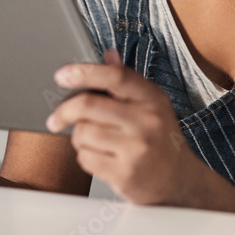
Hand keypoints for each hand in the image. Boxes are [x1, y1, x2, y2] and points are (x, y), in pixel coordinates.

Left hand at [45, 49, 200, 204]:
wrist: (179, 181)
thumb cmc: (160, 139)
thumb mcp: (151, 106)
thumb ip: (127, 81)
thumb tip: (108, 54)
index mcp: (152, 98)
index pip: (115, 76)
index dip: (84, 72)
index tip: (62, 75)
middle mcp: (147, 121)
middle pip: (88, 105)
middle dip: (64, 111)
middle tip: (55, 118)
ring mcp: (137, 149)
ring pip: (82, 133)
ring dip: (79, 138)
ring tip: (95, 142)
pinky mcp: (125, 174)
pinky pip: (85, 158)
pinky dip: (85, 157)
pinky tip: (101, 158)